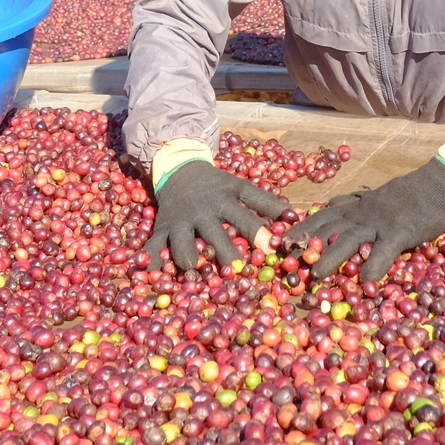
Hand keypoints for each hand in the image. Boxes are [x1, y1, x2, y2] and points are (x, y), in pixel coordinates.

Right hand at [145, 160, 287, 271]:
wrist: (179, 168)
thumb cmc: (216, 185)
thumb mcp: (240, 187)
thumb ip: (265, 202)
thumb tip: (293, 216)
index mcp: (225, 202)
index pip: (244, 218)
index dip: (257, 233)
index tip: (269, 249)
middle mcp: (203, 213)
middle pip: (214, 234)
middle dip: (223, 252)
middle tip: (233, 271)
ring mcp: (180, 221)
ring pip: (181, 242)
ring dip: (187, 257)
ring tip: (193, 271)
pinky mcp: (161, 229)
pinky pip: (152, 247)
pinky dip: (150, 261)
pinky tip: (151, 275)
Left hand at [286, 159, 444, 281]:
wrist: (440, 184)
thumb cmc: (409, 194)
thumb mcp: (375, 196)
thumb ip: (354, 202)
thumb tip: (332, 204)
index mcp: (355, 206)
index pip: (322, 216)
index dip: (301, 229)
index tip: (281, 241)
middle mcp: (362, 213)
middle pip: (328, 227)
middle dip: (305, 243)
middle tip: (285, 258)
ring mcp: (380, 222)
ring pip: (349, 239)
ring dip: (330, 256)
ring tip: (315, 274)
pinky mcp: (401, 231)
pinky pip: (385, 250)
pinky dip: (374, 265)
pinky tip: (365, 281)